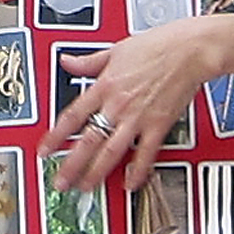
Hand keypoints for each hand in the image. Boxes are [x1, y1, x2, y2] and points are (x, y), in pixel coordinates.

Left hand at [36, 14, 233, 192]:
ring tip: (86, 186)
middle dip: (72, 164)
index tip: (44, 151)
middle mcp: (118, 105)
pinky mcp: (159, 125)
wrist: (190, 50)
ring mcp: (138, 117)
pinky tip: (130, 184)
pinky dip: (138, 171)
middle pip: (88, 140)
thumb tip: (66, 61)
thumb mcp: (114, 50)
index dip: (55, 136)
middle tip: (60, 182)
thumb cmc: (157, 46)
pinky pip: (146, 153)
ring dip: (97, 172)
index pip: (72, 117)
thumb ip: (88, 62)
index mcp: (104, 86)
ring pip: (112, 151)